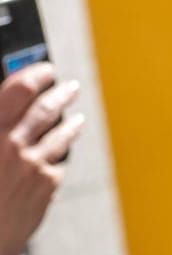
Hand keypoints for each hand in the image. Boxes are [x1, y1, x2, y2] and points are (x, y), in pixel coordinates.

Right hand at [0, 65, 82, 254]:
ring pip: (61, 134)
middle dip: (61, 94)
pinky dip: (59, 156)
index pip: (19, 89)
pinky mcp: (46, 185)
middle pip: (46, 108)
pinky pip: (57, 163)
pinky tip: (61, 154)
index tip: (46, 69)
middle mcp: (12, 145)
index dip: (35, 74)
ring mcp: (32, 165)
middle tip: (70, 87)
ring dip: (70, 123)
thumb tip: (11, 103)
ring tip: (76, 118)